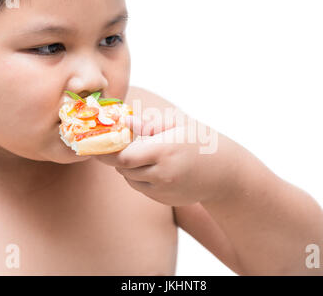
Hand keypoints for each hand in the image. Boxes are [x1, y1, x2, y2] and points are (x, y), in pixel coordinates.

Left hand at [95, 113, 234, 205]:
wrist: (224, 172)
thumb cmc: (200, 140)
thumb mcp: (178, 124)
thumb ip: (149, 123)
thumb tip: (125, 122)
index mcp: (165, 150)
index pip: (123, 157)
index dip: (107, 151)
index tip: (98, 143)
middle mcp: (162, 174)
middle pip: (123, 168)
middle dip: (116, 156)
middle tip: (115, 143)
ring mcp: (163, 190)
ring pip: (130, 179)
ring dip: (128, 167)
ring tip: (142, 152)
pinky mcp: (164, 199)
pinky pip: (141, 188)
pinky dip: (139, 177)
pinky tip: (154, 166)